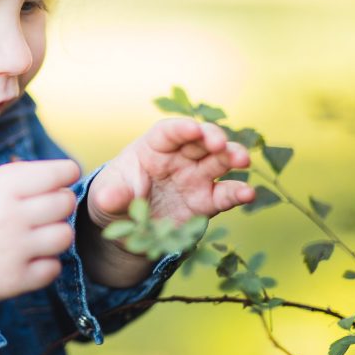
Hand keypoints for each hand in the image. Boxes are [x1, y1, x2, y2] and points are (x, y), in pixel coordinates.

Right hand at [0, 159, 80, 307]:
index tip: (61, 181)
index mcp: (2, 188)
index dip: (66, 174)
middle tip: (45, 210)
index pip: (60, 173)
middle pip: (66, 202)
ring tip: (38, 235)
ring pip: (65, 235)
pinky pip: (54, 267)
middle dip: (60, 203)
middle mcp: (12, 217)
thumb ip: (15, 175)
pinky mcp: (17, 279)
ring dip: (55, 234)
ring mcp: (15, 250)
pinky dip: (46, 263)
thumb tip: (58, 172)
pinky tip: (29, 258)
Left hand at [87, 118, 254, 230]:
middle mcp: (178, 158)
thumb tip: (109, 197)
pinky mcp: (206, 201)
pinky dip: (237, 193)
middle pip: (200, 140)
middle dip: (212, 137)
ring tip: (242, 161)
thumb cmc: (114, 199)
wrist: (127, 226)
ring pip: (219, 161)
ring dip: (232, 157)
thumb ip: (111, 196)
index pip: (169, 132)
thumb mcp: (106, 198)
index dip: (182, 128)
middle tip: (220, 143)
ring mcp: (195, 178)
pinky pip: (224, 194)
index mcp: (152, 148)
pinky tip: (248, 194)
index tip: (193, 128)